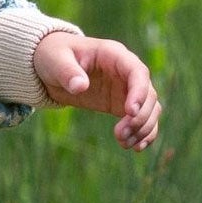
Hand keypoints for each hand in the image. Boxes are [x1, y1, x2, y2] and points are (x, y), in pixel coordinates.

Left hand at [32, 31, 160, 149]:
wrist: (51, 66)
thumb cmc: (54, 56)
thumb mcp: (55, 60)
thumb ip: (67, 72)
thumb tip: (80, 86)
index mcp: (114, 55)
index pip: (137, 72)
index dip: (139, 92)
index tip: (129, 112)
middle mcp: (126, 72)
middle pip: (149, 94)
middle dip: (140, 117)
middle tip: (120, 134)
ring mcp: (126, 89)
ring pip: (150, 109)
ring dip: (143, 128)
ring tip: (124, 144)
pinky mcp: (121, 105)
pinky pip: (141, 119)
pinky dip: (143, 133)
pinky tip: (135, 147)